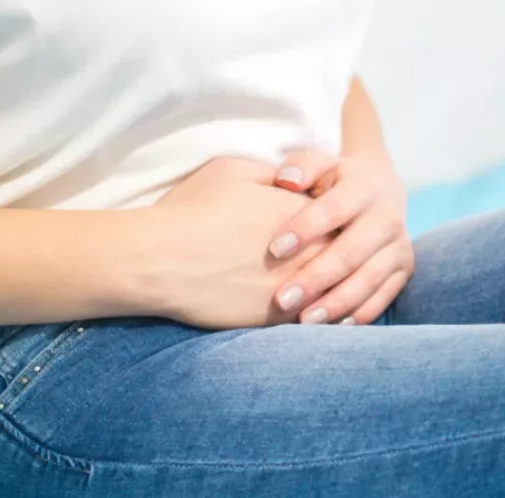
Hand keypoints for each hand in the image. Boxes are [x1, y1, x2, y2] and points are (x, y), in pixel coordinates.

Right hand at [145, 158, 334, 328]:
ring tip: (331, 289)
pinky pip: (310, 321)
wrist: (160, 260)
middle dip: (341, 255)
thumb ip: (272, 174)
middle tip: (338, 256)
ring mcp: (294, 289)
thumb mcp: (233, 169)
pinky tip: (311, 313)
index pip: (339, 214)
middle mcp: (306, 252)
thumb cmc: (191, 210)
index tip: (327, 220)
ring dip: (334, 290)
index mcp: (300, 211)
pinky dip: (315, 316)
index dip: (333, 218)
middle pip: (344, 255)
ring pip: (333, 292)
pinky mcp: (276, 320)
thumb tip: (291, 180)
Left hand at [269, 150, 413, 324]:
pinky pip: (383, 297)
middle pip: (351, 252)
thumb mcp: (320, 164)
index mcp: (364, 186)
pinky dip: (359, 314)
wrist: (380, 190)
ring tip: (304, 321)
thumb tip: (286, 179)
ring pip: (369, 279)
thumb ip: (302, 166)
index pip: (334, 209)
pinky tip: (332, 327)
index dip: (305, 229)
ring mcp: (399, 245)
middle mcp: (387, 216)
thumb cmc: (334, 181)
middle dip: (316, 278)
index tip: (274, 250)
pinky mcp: (404, 269)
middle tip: (283, 299)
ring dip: (336, 303)